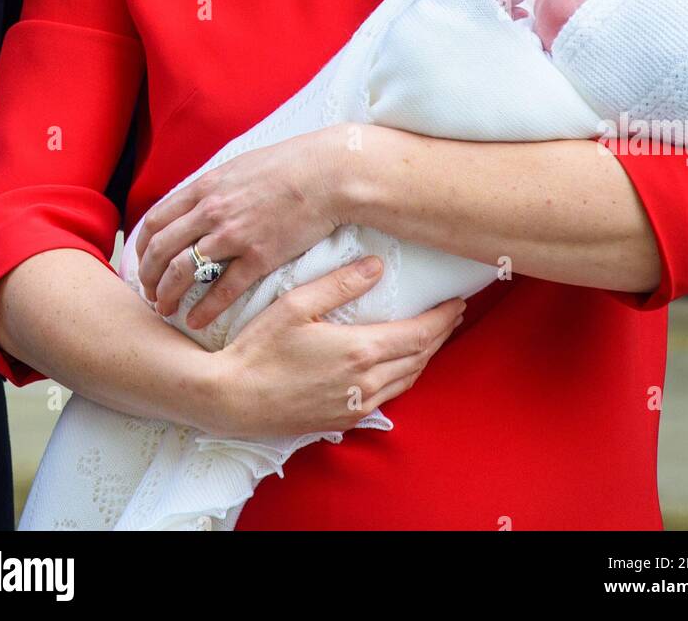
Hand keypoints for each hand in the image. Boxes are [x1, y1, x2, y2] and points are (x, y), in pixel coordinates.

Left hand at [134, 125, 345, 330]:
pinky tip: (196, 321)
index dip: (142, 247)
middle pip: (160, 249)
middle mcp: (212, 211)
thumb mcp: (240, 166)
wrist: (327, 173)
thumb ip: (215, 185)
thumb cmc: (289, 165)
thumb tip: (199, 200)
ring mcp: (234, 235)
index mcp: (205, 187)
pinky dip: (204, 310)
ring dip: (167, 295)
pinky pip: (223, 290)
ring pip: (182, 271)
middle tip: (148, 293)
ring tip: (164, 309)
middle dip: (147, 276)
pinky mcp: (259, 256)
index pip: (156, 220)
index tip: (143, 262)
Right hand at [214, 257, 466, 438]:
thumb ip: (340, 284)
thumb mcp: (296, 304)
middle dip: (440, 335)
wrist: (230, 399)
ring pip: (406, 381)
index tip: (457, 302)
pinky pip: (386, 398)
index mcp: (360, 351)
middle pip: (419, 358)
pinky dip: (402, 378)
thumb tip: (377, 266)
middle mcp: (365, 383)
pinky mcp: (342, 421)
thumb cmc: (259, 347)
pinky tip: (397, 366)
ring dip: (423, 357)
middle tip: (451, 315)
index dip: (443, 318)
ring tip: (431, 337)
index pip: (420, 334)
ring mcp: (355, 406)